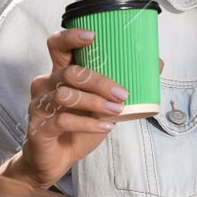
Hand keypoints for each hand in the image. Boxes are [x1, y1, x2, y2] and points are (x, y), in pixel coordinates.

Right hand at [3, 28, 162, 187]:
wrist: (56, 160)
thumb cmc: (77, 128)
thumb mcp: (103, 105)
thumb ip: (121, 86)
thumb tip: (156, 63)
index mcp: (60, 73)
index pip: (57, 45)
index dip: (71, 37)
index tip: (93, 36)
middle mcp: (46, 85)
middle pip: (70, 72)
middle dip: (99, 81)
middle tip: (122, 92)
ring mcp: (40, 106)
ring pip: (65, 96)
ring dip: (95, 102)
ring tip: (117, 111)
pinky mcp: (39, 128)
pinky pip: (63, 121)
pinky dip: (87, 124)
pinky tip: (105, 127)